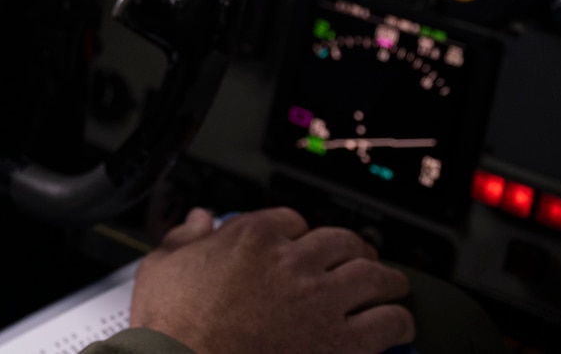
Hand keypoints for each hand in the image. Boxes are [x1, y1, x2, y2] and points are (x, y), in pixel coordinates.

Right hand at [130, 208, 413, 353]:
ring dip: (386, 280)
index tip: (301, 244)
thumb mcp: (162, 268)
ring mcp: (322, 301)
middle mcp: (293, 262)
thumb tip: (198, 220)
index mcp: (251, 238)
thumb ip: (183, 237)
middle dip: (353, 249)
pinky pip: (389, 322)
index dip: (299, 233)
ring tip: (391, 286)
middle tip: (357, 259)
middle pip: (342, 241)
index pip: (291, 219)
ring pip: (375, 276)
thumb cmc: (171, 328)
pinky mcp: (344, 343)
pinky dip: (398, 321)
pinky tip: (397, 325)